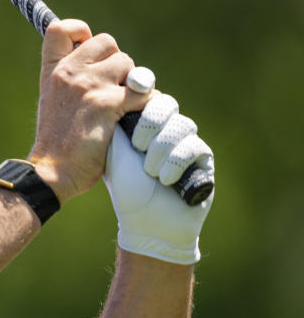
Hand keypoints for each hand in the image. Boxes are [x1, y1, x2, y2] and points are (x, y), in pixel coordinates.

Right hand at [27, 20, 147, 203]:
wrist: (53, 171)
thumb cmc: (57, 142)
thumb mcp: (54, 102)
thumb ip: (72, 81)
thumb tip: (108, 67)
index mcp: (52, 71)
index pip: (61, 28)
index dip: (81, 31)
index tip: (87, 47)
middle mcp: (69, 72)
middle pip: (107, 42)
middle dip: (117, 62)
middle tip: (112, 87)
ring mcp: (88, 86)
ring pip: (129, 66)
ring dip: (132, 84)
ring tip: (122, 106)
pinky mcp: (107, 104)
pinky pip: (143, 91)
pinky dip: (146, 104)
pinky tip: (135, 116)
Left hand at [103, 97, 213, 264]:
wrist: (146, 223)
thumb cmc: (127, 190)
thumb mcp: (114, 154)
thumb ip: (115, 123)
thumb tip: (115, 93)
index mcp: (143, 125)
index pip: (147, 96)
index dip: (141, 102)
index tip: (130, 121)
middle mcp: (165, 130)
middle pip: (166, 104)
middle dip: (151, 123)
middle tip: (137, 146)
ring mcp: (186, 142)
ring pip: (181, 125)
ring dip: (161, 149)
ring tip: (149, 172)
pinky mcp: (203, 159)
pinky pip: (196, 146)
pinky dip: (176, 163)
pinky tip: (165, 180)